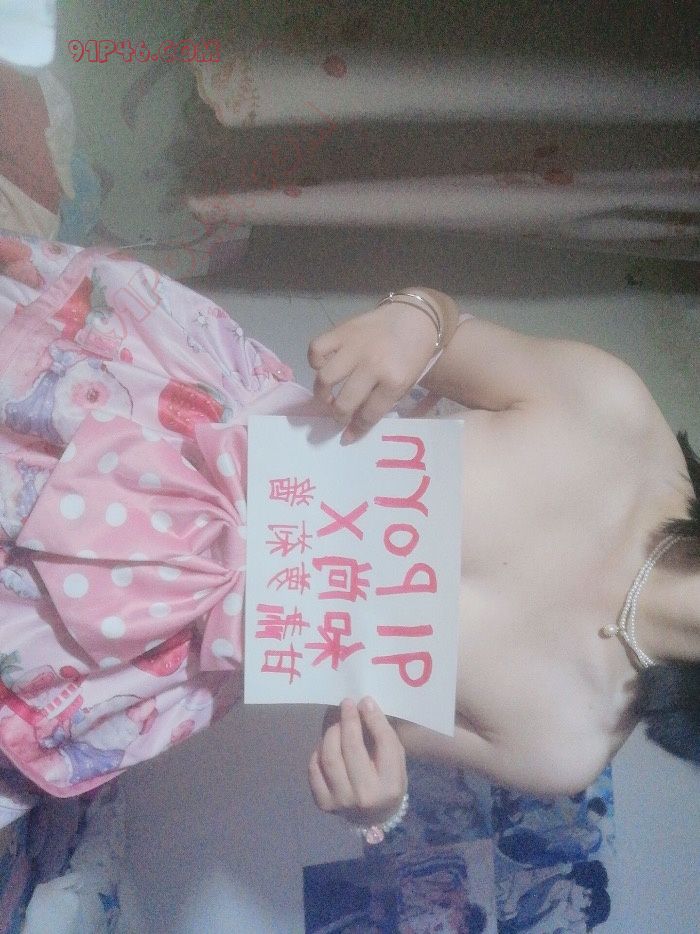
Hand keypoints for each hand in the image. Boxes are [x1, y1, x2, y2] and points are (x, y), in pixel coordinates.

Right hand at [307, 301, 437, 442]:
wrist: (415, 317)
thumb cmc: (412, 354)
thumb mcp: (405, 383)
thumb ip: (379, 403)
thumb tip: (351, 427)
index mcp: (395, 380)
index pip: (369, 414)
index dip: (356, 429)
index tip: (347, 436)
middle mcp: (373, 364)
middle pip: (345, 401)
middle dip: (339, 415)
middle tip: (339, 415)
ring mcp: (355, 346)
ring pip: (325, 378)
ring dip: (322, 392)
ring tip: (326, 395)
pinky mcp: (342, 330)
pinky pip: (317, 349)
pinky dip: (316, 361)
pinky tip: (324, 366)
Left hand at [308, 696, 407, 826]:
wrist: (373, 817)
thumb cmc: (386, 781)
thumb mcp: (395, 760)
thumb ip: (383, 734)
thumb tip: (364, 704)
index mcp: (391, 785)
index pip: (383, 743)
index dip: (373, 718)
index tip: (364, 701)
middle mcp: (366, 796)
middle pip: (352, 748)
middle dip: (349, 721)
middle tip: (347, 704)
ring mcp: (342, 802)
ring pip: (330, 757)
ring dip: (332, 733)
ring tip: (337, 723)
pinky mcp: (324, 804)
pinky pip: (314, 769)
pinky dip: (318, 752)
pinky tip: (327, 744)